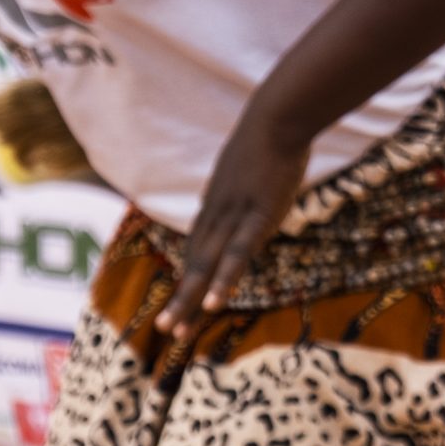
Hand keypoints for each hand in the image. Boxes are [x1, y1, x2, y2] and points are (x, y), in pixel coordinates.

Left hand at [157, 114, 309, 341]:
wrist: (278, 115)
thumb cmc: (274, 131)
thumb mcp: (258, 160)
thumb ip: (254, 178)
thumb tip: (263, 178)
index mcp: (219, 202)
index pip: (200, 246)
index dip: (191, 275)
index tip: (185, 300)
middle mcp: (218, 213)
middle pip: (195, 262)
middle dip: (181, 298)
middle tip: (166, 330)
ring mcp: (234, 216)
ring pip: (206, 265)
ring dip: (189, 299)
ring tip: (175, 331)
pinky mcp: (256, 215)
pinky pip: (237, 253)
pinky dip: (223, 279)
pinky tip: (213, 304)